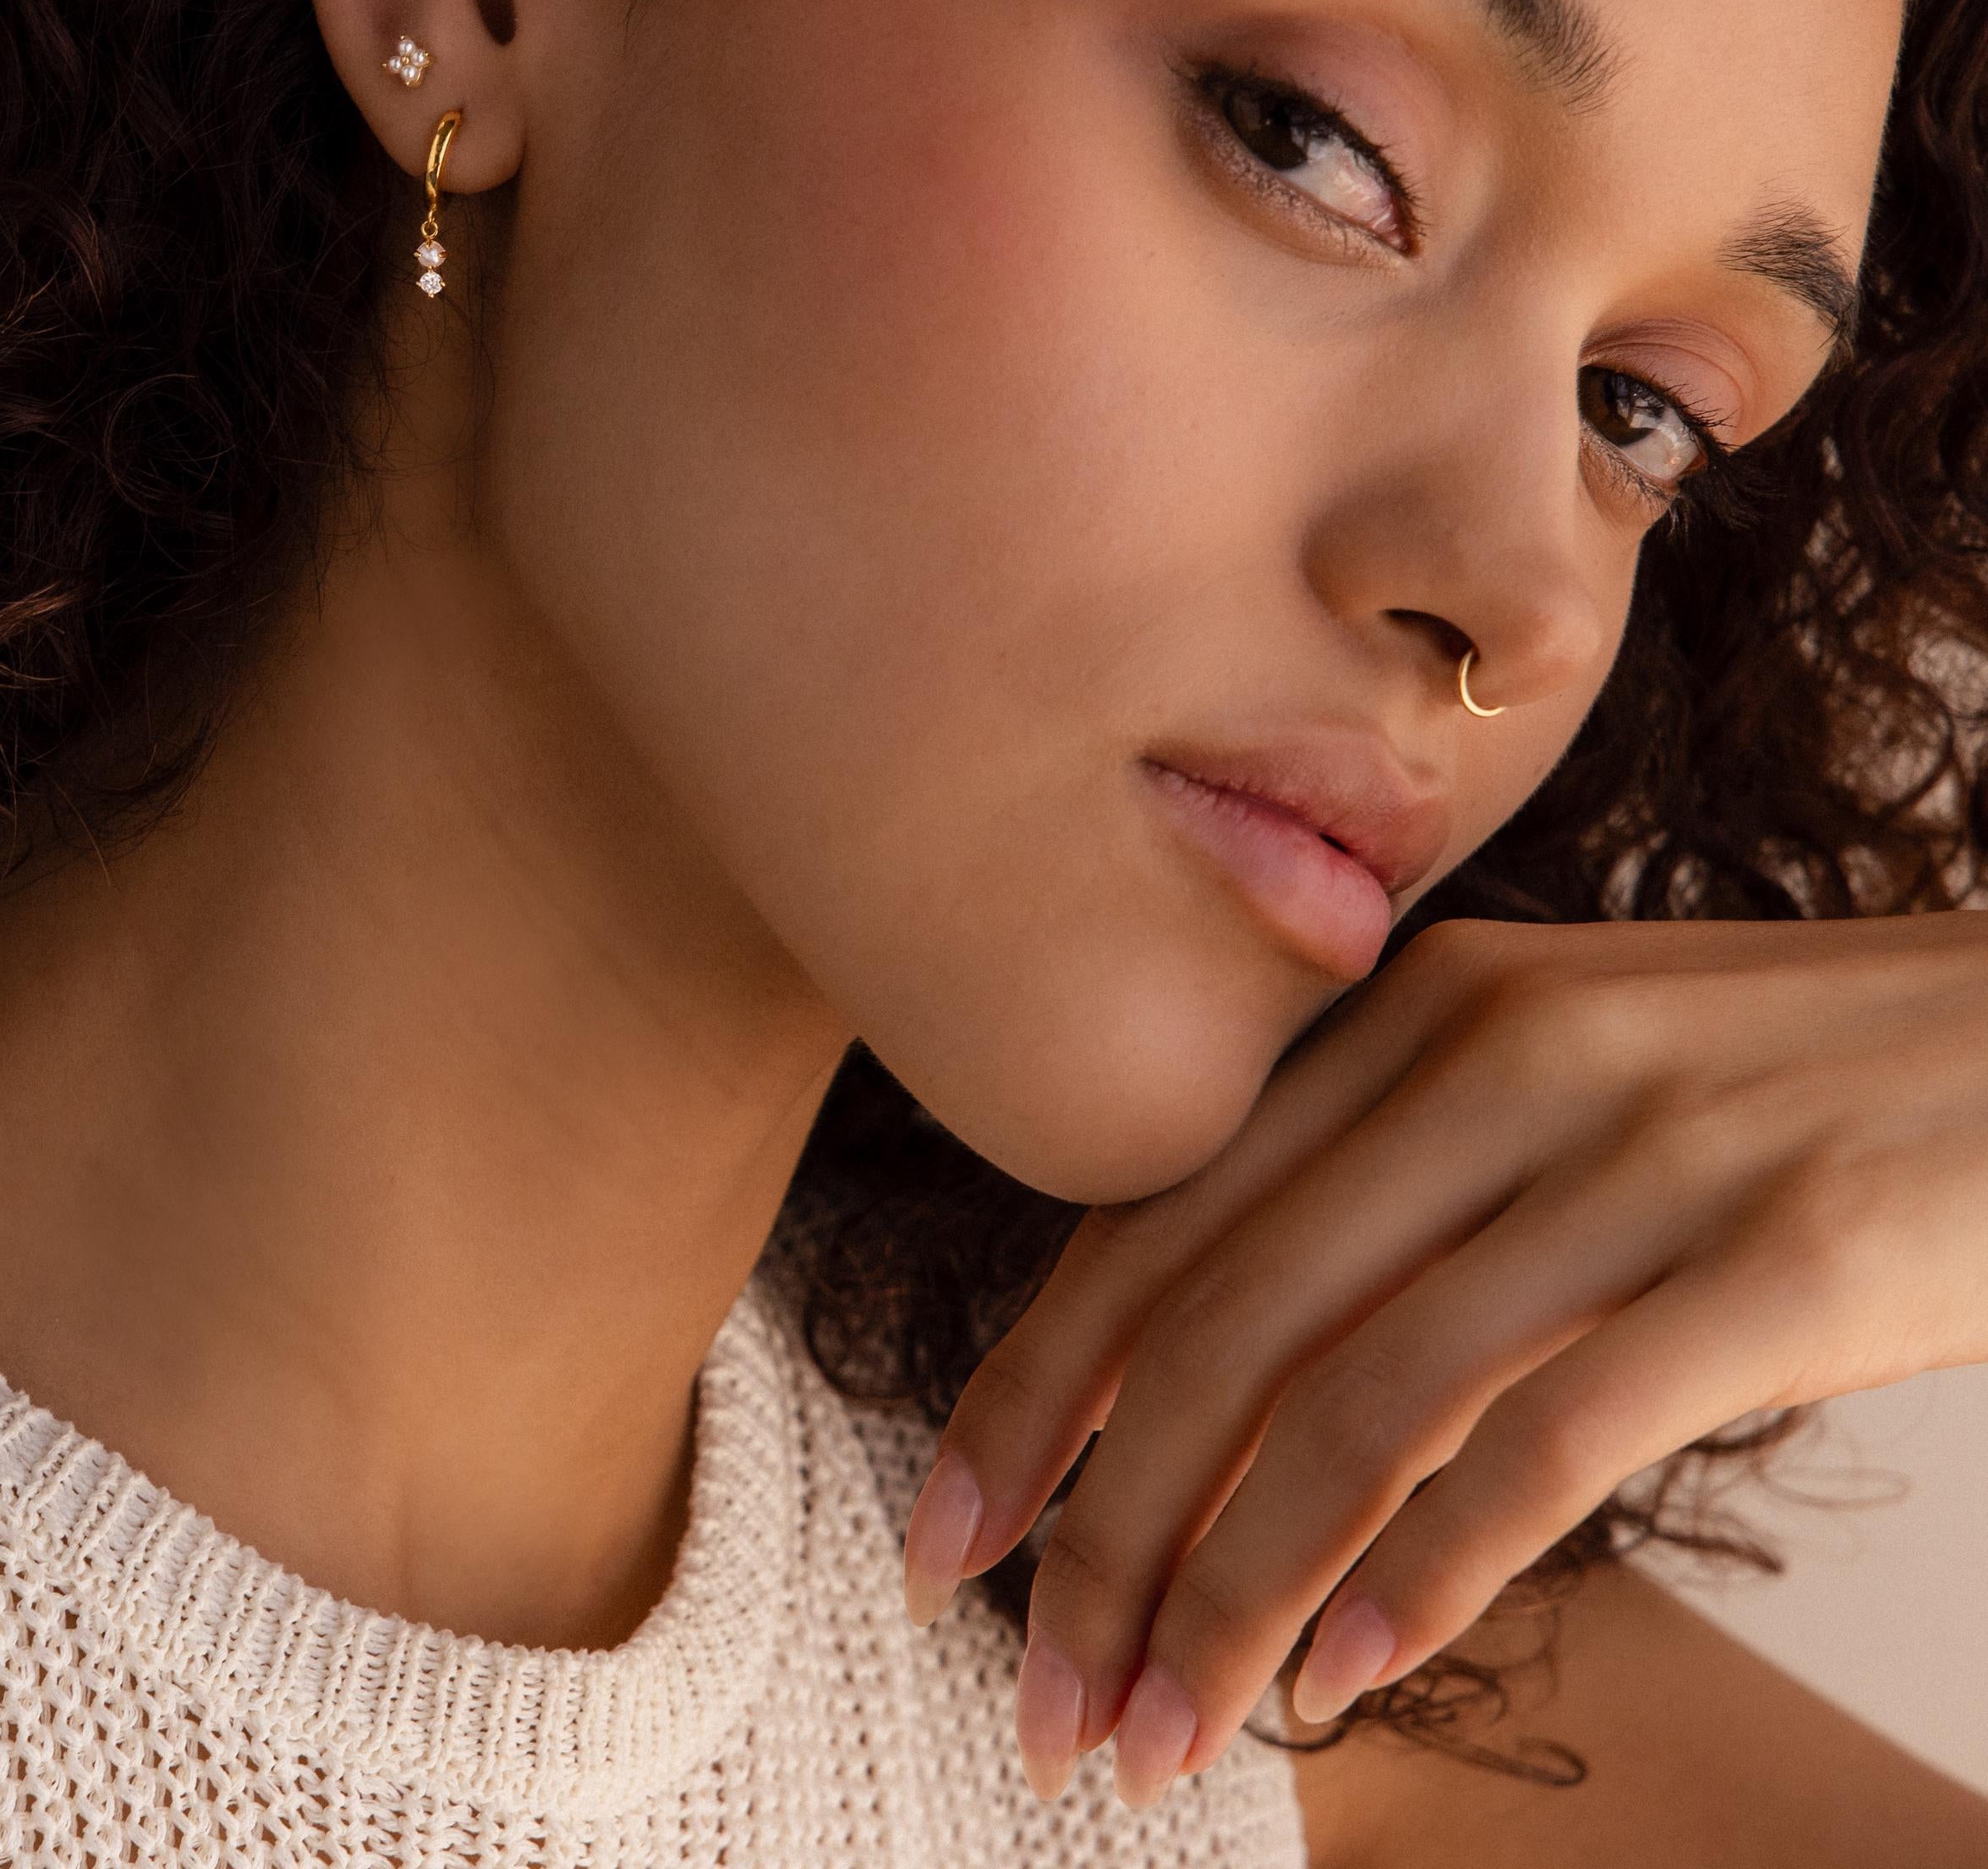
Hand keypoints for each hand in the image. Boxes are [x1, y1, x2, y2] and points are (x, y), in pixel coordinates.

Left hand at [896, 911, 1987, 1807]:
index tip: (952, 1529)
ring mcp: (1637, 1149)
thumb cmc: (1790, 1088)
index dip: (1037, 1382)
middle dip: (1102, 1523)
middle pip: (1223, 1317)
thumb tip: (1216, 1410)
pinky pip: (1543, 1436)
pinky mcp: (1780, 1259)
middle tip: (1030, 1688)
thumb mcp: (1561, 1090)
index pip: (1165, 1211)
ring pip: (1356, 1397)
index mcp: (1419, 1008)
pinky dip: (1419, 1572)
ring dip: (1231, 1590)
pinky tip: (1342, 1671)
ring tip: (1160, 1733)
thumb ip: (1394, 1209)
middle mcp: (1496, 1054)